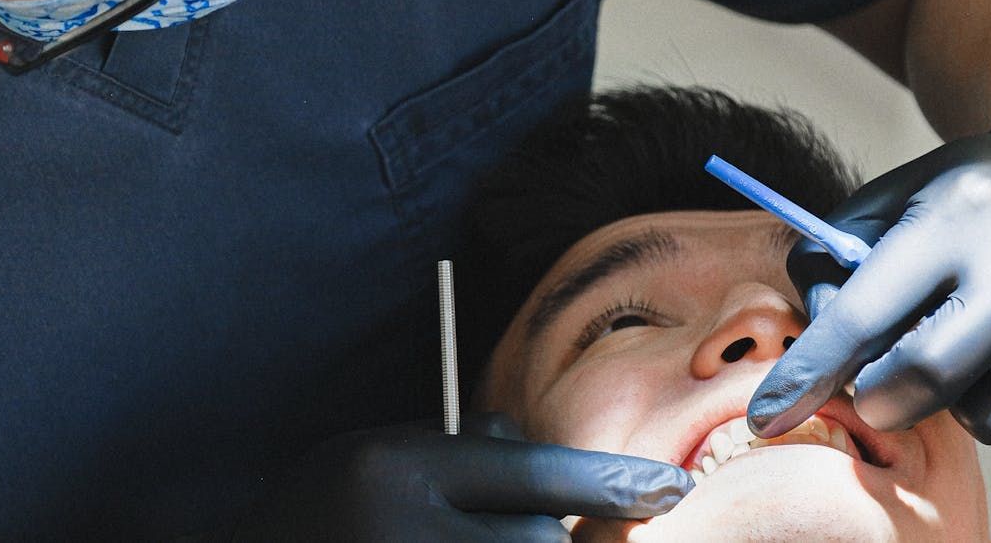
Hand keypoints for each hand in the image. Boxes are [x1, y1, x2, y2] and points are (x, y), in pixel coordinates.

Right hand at [238, 414, 692, 540]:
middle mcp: (405, 532)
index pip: (532, 476)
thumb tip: (562, 474)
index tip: (670, 487)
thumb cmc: (320, 506)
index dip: (609, 482)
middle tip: (526, 533)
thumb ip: (463, 457)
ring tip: (458, 533)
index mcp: (397, 471)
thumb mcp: (382, 455)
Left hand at [748, 71, 990, 450]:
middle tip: (874, 388)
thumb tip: (815, 342)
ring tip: (969, 350)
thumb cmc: (967, 197)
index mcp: (956, 219)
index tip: (768, 415)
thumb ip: (834, 258)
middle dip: (882, 398)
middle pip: (928, 378)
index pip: (863, 315)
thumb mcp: (892, 197)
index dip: (808, 372)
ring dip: (961, 403)